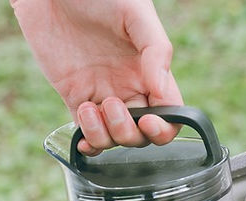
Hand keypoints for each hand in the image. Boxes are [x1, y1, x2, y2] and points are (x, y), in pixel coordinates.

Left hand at [12, 0, 183, 154]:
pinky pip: (87, 133)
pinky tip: (82, 130)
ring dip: (106, 135)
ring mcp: (102, 94)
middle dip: (131, 133)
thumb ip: (156, 52)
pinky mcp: (75, 96)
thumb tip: (163, 93)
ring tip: (90, 107)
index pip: (170, 113)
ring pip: (115, 138)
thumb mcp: (136, 14)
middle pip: (143, 134)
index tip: (149, 120)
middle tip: (112, 106)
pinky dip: (88, 141)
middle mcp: (130, 87)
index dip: (164, 127)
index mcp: (150, 70)